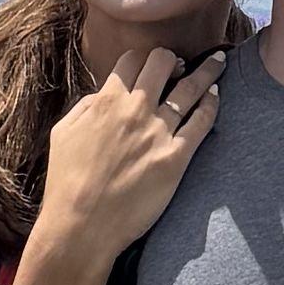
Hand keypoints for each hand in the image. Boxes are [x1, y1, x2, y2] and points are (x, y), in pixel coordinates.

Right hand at [35, 35, 221, 253]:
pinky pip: (201, 121)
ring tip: (220, 61)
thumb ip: (85, 107)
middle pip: (163, 63)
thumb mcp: (63, 134)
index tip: (155, 65)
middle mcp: (134, 110)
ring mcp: (157, 133)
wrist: (81, 226)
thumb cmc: (66, 183)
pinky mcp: (175, 158)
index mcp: (105, 102)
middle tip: (185, 62)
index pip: (133, 60)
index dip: (145, 58)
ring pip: (191, 87)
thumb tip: (103, 94)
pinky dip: (211, 103)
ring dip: (207, 70)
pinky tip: (215, 96)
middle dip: (175, 58)